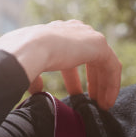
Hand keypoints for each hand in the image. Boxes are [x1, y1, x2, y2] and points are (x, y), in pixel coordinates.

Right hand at [0, 20, 121, 109]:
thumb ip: (36, 78)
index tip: (75, 95)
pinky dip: (112, 85)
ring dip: (104, 85)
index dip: (74, 77)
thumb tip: (37, 89)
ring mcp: (88, 36)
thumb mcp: (29, 69)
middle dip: (93, 81)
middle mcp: (74, 31)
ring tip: (102, 105)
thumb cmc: (22, 59)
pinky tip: (107, 102)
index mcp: (57, 34)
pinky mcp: (99, 45)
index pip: (71, 54)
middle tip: (92, 101)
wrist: (29, 49)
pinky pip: (112, 66)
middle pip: (90, 58)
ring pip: (103, 63)